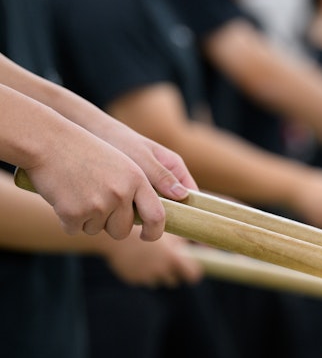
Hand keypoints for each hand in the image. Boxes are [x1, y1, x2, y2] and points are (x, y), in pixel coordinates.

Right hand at [25, 124, 172, 241]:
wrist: (46, 140)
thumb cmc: (86, 150)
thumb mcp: (124, 160)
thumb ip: (150, 180)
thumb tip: (182, 196)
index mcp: (136, 179)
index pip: (157, 216)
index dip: (155, 231)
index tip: (148, 236)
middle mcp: (120, 193)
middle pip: (123, 230)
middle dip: (111, 225)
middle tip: (96, 204)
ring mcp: (97, 204)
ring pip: (98, 230)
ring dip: (87, 219)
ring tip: (78, 192)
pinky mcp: (73, 213)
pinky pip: (75, 230)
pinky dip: (68, 220)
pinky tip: (62, 197)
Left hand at [97, 125, 198, 239]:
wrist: (92, 134)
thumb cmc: (119, 140)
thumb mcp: (141, 157)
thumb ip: (160, 175)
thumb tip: (183, 195)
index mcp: (176, 168)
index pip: (192, 195)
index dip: (190, 211)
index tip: (178, 223)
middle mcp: (168, 179)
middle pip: (176, 205)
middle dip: (162, 215)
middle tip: (147, 219)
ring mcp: (153, 187)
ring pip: (157, 208)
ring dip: (145, 214)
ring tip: (128, 212)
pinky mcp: (137, 193)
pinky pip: (141, 207)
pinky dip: (133, 212)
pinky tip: (120, 211)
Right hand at [101, 229, 202, 287]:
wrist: (113, 227)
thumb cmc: (147, 222)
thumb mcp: (171, 227)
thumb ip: (192, 237)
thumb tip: (213, 245)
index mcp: (173, 258)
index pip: (192, 275)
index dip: (192, 271)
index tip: (189, 265)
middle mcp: (161, 270)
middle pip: (175, 279)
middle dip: (173, 271)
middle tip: (166, 257)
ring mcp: (146, 276)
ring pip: (158, 280)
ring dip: (157, 271)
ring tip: (149, 255)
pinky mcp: (132, 278)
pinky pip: (143, 279)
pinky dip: (142, 271)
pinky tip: (137, 257)